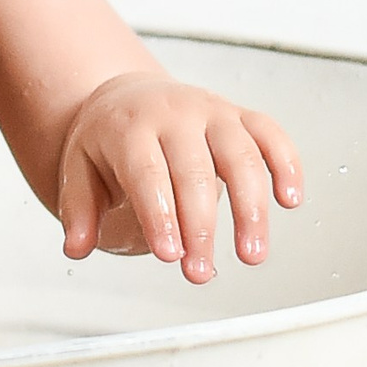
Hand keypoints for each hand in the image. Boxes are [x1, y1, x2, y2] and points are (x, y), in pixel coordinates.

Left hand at [58, 73, 301, 285]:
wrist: (128, 94)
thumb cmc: (107, 140)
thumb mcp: (79, 169)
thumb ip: (79, 210)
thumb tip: (76, 248)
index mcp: (129, 127)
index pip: (147, 174)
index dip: (160, 216)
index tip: (169, 255)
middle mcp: (174, 114)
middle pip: (194, 171)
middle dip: (201, 227)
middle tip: (199, 271)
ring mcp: (211, 111)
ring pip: (240, 156)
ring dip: (251, 208)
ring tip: (251, 254)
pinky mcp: (240, 114)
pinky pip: (270, 134)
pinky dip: (286, 164)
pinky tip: (290, 200)